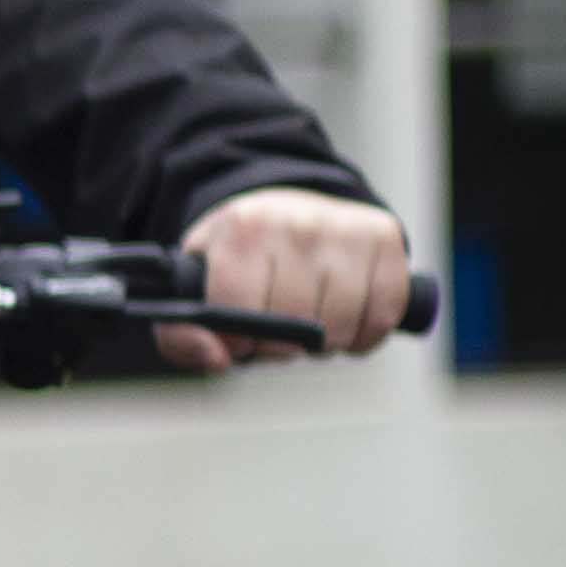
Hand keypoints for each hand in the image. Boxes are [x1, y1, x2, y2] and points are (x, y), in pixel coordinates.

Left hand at [162, 189, 414, 373]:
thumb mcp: (192, 288)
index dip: (240, 341)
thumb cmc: (237, 259)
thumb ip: (180, 334)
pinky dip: (364, 334)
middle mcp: (297, 221)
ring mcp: (345, 227)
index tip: (240, 338)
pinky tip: (345, 321)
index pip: (242, 314)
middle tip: (277, 331)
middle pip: (296, 325)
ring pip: (341, 325)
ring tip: (309, 323)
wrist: (284, 208)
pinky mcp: (385, 236)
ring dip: (325, 344)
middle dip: (283, 346)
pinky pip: (383, 315)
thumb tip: (218, 358)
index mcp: (243, 228)